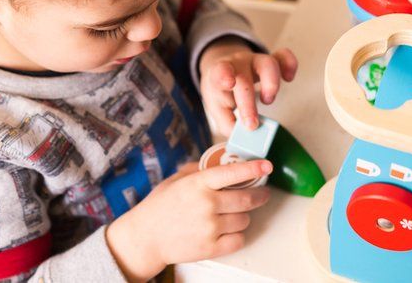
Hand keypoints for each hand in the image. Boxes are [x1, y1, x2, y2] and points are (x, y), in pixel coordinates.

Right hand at [106, 160, 272, 281]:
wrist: (145, 238)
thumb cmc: (159, 207)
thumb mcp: (175, 180)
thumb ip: (198, 171)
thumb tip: (219, 163)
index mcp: (198, 184)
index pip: (233, 173)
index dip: (254, 168)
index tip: (266, 166)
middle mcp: (207, 204)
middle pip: (247, 198)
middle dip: (260, 195)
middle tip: (263, 193)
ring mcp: (210, 227)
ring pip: (245, 220)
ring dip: (243, 216)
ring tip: (233, 214)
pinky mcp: (211, 248)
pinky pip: (239, 240)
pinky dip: (237, 235)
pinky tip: (228, 230)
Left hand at [198, 38, 297, 134]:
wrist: (224, 71)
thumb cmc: (222, 93)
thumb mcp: (218, 108)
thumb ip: (228, 124)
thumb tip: (244, 136)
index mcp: (219, 75)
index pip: (220, 71)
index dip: (224, 75)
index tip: (229, 84)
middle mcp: (238, 65)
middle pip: (245, 79)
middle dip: (249, 103)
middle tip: (252, 125)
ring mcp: (255, 61)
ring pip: (268, 63)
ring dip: (271, 84)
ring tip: (267, 100)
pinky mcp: (271, 60)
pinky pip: (283, 57)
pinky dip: (290, 65)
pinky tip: (289, 78)